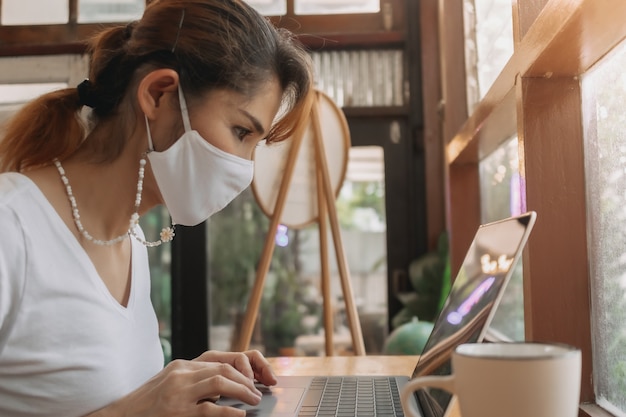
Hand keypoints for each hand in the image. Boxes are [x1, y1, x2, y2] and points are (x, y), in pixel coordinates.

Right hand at [86, 350, 275, 416]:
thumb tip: (224, 386)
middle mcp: (181, 374)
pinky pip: (210, 408)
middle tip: (257, 392)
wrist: (121, 416)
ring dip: (242, 391)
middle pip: (223, 369)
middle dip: (245, 380)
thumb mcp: (171, 384)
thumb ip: (194, 380)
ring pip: (219, 382)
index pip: (219, 361)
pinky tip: (239, 415)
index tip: (253, 380)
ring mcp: (178, 392)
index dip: (240, 371)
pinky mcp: (177, 412)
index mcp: (182, 366)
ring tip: (253, 400)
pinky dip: (229, 411)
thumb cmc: (148, 404)